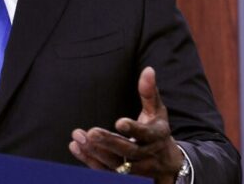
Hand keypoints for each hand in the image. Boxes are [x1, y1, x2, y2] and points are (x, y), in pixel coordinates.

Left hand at [69, 67, 184, 183]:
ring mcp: (135, 168)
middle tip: (91, 132)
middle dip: (109, 142)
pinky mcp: (123, 175)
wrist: (168, 163)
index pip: (145, 134)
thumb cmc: (157, 129)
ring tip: (78, 137)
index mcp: (157, 136)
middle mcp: (147, 154)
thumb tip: (148, 70)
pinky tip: (75, 146)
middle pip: (128, 151)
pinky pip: (105, 171)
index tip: (119, 122)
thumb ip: (149, 92)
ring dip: (95, 152)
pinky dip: (89, 160)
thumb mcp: (157, 111)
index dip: (133, 129)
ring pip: (115, 164)